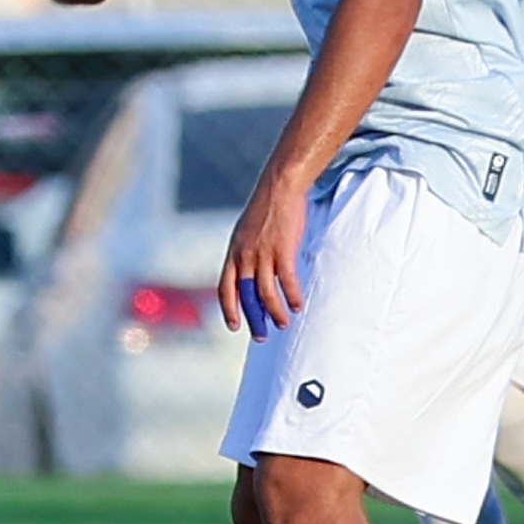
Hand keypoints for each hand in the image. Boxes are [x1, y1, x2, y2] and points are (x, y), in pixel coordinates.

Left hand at [220, 172, 310, 334]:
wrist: (278, 187)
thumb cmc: (265, 209)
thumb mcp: (246, 232)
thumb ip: (245, 252)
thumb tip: (250, 271)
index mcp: (233, 252)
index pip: (225, 288)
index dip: (229, 309)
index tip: (233, 326)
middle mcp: (244, 256)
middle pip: (245, 296)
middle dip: (253, 319)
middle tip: (261, 337)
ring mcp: (262, 254)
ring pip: (266, 293)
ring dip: (275, 312)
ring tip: (283, 323)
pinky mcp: (283, 250)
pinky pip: (287, 281)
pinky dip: (292, 296)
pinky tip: (298, 305)